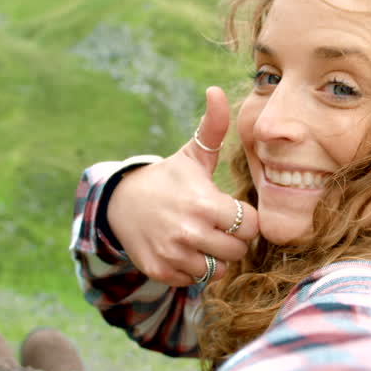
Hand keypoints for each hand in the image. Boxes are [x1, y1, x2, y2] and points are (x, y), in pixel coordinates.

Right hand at [105, 86, 259, 287]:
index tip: (229, 211)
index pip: (250, 227)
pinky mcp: (160, 271)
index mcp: (204, 204)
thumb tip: (217, 90)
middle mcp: (189, 232)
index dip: (244, 219)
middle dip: (231, 240)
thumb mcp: (192, 155)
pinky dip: (191, 269)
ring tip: (200, 237)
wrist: (120, 203)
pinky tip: (182, 249)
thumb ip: (213, 127)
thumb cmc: (168, 179)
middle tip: (216, 225)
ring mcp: (173, 254)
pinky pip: (194, 280)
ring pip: (217, 270)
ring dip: (213, 257)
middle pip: (238, 252)